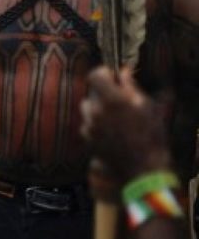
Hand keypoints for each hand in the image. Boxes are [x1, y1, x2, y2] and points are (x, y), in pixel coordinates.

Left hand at [81, 66, 170, 182]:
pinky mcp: (86, 138)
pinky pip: (87, 124)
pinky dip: (95, 124)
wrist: (144, 167)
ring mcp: (89, 125)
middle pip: (91, 93)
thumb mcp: (146, 106)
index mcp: (112, 100)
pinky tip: (112, 132)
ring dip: (98, 109)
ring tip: (117, 119)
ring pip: (88, 109)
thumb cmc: (151, 135)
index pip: (94, 75)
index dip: (102, 73)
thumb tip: (123, 71)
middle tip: (119, 101)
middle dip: (102, 94)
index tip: (111, 76)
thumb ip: (131, 87)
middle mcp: (96, 111)